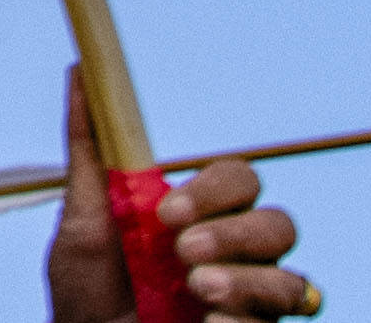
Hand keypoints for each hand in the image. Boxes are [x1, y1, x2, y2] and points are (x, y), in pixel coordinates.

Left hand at [47, 69, 311, 320]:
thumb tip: (79, 73)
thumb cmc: (85, 297)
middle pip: (278, 223)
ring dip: (247, 279)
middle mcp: (236, 257)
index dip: (212, 190)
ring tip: (197, 290)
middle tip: (184, 253)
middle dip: (235, 232)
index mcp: (201, 219)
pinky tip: (208, 322)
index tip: (164, 213)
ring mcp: (249, 302)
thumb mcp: (81, 224)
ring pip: (291, 279)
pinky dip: (247, 320)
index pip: (238, 180)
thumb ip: (88, 151)